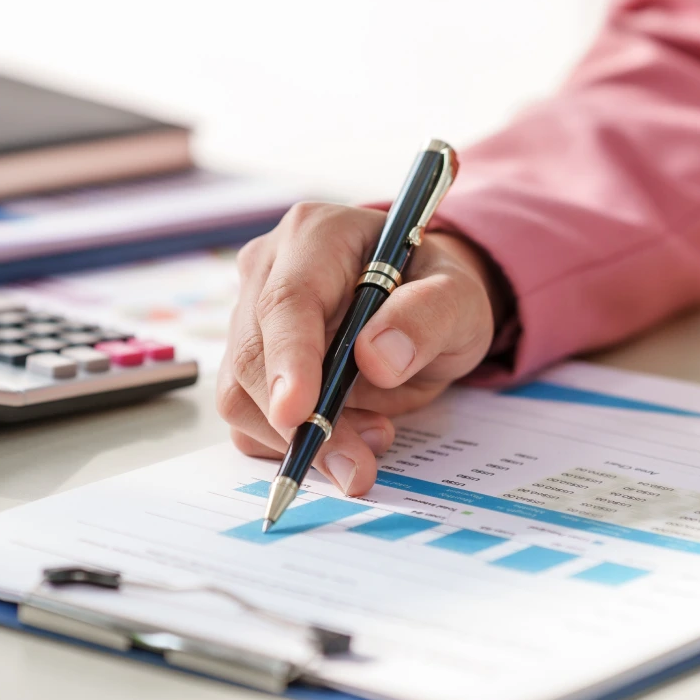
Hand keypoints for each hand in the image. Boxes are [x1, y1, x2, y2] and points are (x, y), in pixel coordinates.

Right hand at [217, 202, 502, 492]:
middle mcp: (268, 269)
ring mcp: (248, 315)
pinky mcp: (248, 361)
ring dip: (298, 438)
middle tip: (359, 464)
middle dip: (301, 422)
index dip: (288, 361)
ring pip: (240, 393)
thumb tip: (376, 359)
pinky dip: (286, 445)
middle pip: (253, 355)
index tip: (298, 414)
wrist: (423, 306)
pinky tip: (344, 436)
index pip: (286, 301)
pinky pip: (247, 417)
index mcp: (316, 236)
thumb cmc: (436, 292)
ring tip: (372, 437)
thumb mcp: (459, 299)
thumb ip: (426, 317)